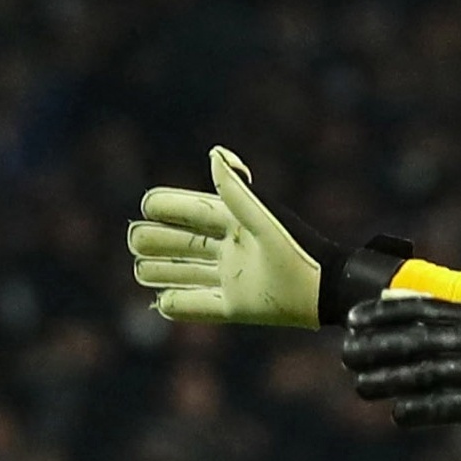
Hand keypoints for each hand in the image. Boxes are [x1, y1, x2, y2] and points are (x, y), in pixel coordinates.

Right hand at [129, 147, 328, 326]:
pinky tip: (161, 303)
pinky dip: (179, 305)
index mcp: (234, 223)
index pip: (191, 211)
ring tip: (139, 270)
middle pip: (181, 243)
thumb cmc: (297, 249)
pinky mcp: (236, 308)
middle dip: (156, 240)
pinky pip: (200, 307)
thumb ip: (235, 189)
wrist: (325, 291)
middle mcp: (229, 249)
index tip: (147, 204)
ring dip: (161, 271)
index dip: (168, 206)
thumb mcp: (262, 217)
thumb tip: (214, 152)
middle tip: (135, 239)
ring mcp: (231, 279)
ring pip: (185, 273)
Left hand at [340, 294, 460, 427]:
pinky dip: (423, 409)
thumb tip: (390, 302)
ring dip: (391, 380)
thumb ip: (440, 312)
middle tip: (346, 354)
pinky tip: (397, 413)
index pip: (418, 312)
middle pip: (416, 342)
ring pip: (427, 374)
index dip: (382, 316)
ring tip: (360, 385)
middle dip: (378, 348)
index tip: (352, 321)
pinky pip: (451, 406)